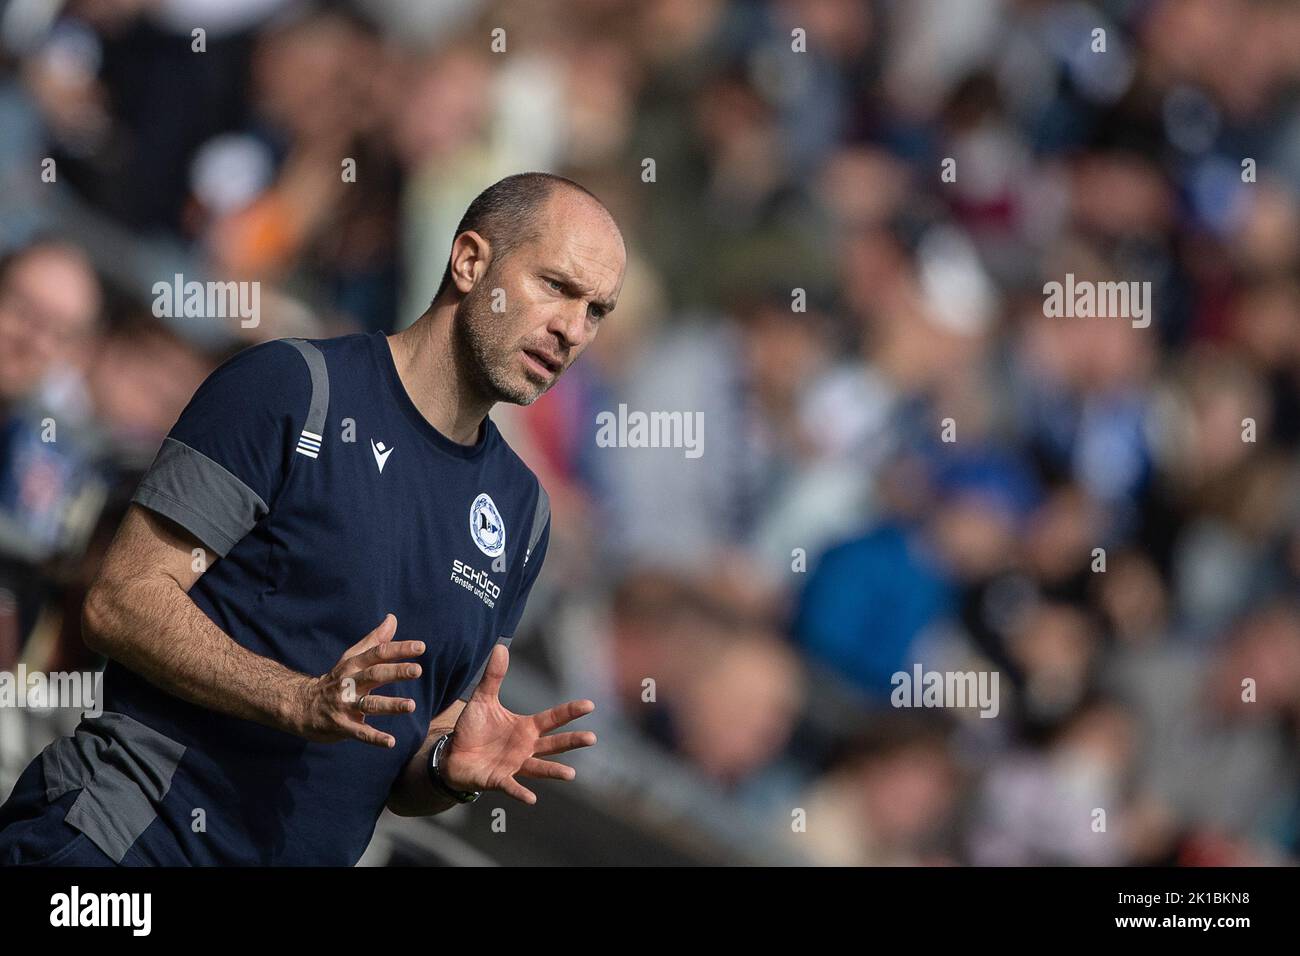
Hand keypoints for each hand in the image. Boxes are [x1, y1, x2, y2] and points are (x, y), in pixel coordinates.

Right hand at [293, 613, 423, 747]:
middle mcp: (349, 683)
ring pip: (369, 704)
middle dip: (395, 672)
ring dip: (390, 705)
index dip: (399, 650)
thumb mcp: (351, 658)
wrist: (298, 705)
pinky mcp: (341, 726)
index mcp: (353, 665)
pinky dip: (374, 738)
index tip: (421, 647)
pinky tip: (391, 742)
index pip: (378, 654)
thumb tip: (392, 618)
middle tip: (417, 670)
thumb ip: (374, 640)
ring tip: (411, 706)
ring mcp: (345, 705)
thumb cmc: (334, 680)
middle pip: (374, 675)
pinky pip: (360, 733)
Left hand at [443, 644, 595, 803]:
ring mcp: (514, 765)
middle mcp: (525, 748)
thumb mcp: (483, 699)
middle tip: (592, 738)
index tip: (589, 705)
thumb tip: (500, 646)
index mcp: (525, 728)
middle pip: (554, 744)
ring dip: (554, 771)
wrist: (452, 755)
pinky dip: (521, 792)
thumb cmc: (473, 729)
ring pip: (539, 768)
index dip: (569, 711)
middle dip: (572, 741)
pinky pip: (512, 786)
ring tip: (571, 774)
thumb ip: (494, 676)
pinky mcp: (498, 779)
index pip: (552, 719)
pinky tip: (532, 798)